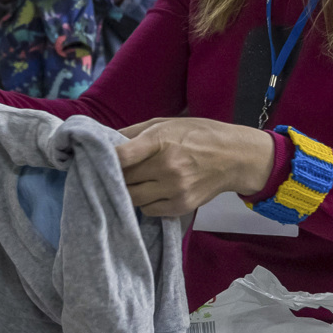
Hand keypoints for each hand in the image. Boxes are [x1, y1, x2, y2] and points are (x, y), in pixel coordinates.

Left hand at [115, 118, 277, 217]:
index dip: (104, 160)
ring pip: (133, 199)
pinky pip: (148, 210)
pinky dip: (144, 202)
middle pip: (124, 180)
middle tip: (114, 172)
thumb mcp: (167, 122)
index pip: (122, 156)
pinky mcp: (181, 206)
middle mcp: (167, 167)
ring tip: (134, 181)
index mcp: (161, 140)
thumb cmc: (198, 135)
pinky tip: (151, 191)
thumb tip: (105, 141)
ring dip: (129, 191)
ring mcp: (175, 189)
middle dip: (116, 176)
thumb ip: (134, 132)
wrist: (234, 158)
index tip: (97, 160)